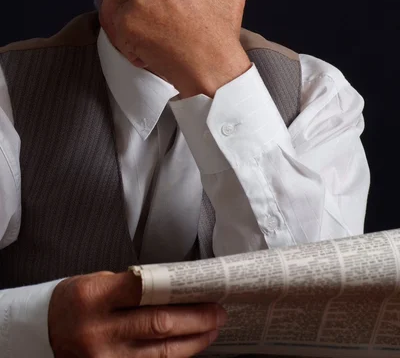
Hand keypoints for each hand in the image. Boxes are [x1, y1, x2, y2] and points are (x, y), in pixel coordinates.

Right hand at [48, 271, 226, 356]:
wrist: (41, 332)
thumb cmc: (74, 301)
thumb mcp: (97, 282)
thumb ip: (133, 287)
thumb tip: (177, 289)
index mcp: (95, 296)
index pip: (145, 287)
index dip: (180, 288)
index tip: (204, 287)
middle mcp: (98, 330)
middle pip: (158, 324)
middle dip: (195, 319)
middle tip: (218, 311)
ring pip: (159, 353)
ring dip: (192, 341)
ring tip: (212, 330)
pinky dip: (173, 357)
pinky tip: (189, 348)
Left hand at [95, 0, 253, 96]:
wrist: (212, 66)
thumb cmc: (221, 34)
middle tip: (113, 4)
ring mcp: (139, 3)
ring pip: (111, 2)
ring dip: (114, 15)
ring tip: (127, 31)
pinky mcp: (129, 25)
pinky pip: (113, 27)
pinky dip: (121, 39)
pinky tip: (138, 50)